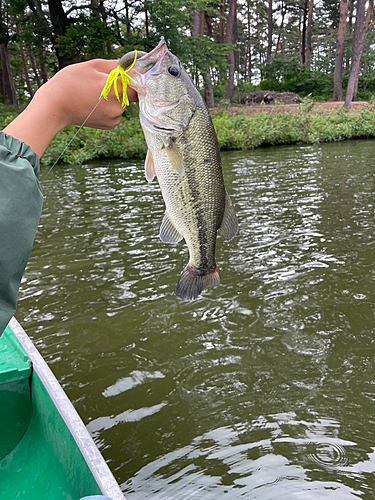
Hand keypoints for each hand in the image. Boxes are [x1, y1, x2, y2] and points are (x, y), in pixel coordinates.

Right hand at [3, 59, 137, 156]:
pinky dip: (109, 107)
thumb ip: (115, 65)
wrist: (54, 107)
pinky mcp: (110, 125)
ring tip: (93, 93)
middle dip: (120, 86)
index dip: (134, 78)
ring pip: (122, 103)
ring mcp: (115, 118)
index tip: (126, 74)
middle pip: (130, 94)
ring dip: (114, 97)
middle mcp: (119, 107)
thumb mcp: (92, 66)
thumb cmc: (70, 83)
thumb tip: (131, 64)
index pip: (138, 84)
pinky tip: (93, 103)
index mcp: (117, 90)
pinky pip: (116, 113)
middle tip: (101, 82)